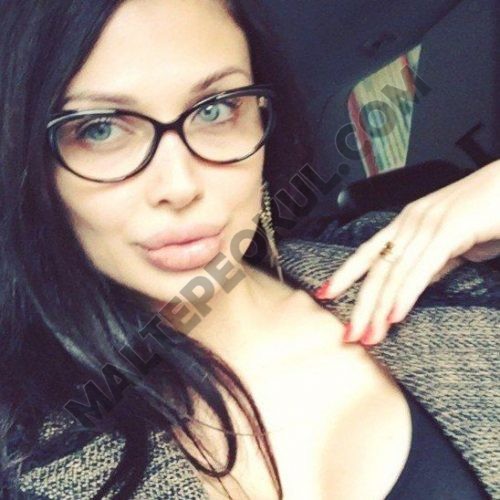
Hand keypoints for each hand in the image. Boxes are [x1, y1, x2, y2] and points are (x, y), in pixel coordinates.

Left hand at [314, 159, 499, 345]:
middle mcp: (410, 221)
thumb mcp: (453, 243)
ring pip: (394, 272)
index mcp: (407, 222)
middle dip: (360, 304)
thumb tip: (413, 284)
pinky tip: (395, 316)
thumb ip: (431, 262)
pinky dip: (405, 294)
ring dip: (379, 309)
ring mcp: (427, 224)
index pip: (368, 252)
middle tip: (349, 334)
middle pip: (376, 268)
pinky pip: (420, 268)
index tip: (325, 294)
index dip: (345, 274)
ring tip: (368, 335)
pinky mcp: (448, 230)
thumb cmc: (489, 212)